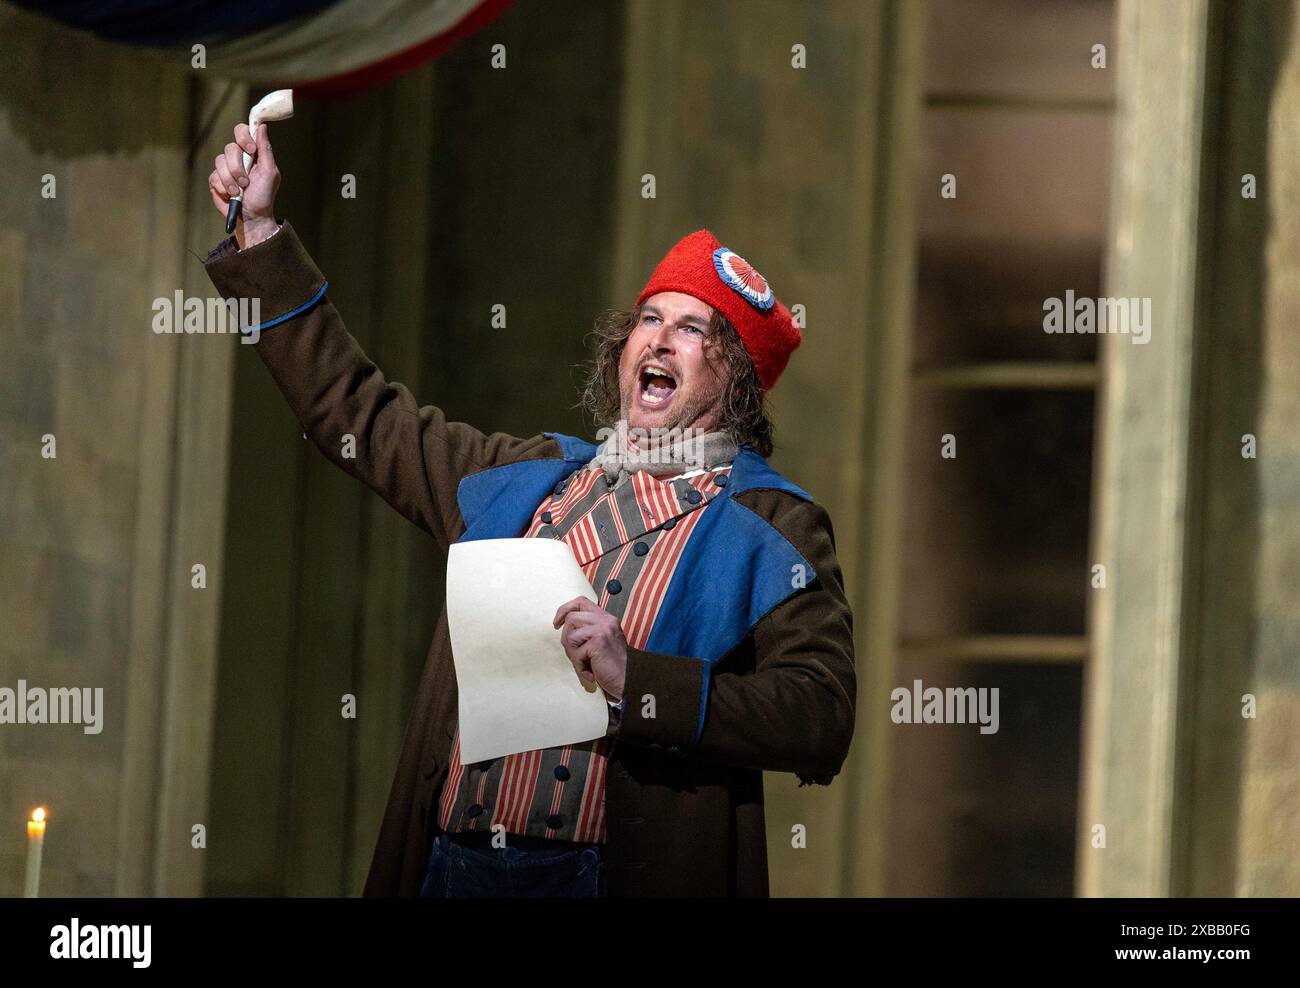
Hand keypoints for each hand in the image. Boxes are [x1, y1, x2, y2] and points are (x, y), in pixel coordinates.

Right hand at [207, 122, 280, 249]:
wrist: (252, 217)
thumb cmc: (264, 196)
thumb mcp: (270, 173)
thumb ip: (266, 150)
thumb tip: (262, 127)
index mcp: (251, 153)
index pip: (242, 131)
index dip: (243, 136)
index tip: (251, 149)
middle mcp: (237, 157)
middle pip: (230, 148)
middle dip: (238, 167)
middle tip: (246, 182)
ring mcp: (225, 168)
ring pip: (220, 161)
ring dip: (231, 180)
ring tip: (239, 192)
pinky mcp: (215, 180)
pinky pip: (214, 176)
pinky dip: (224, 188)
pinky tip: (231, 196)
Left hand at [553, 597, 626, 700]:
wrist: (628, 680)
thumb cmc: (612, 666)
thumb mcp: (602, 641)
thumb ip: (588, 630)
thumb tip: (563, 626)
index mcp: (606, 618)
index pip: (581, 601)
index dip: (565, 609)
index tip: (557, 623)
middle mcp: (606, 620)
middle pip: (571, 618)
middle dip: (566, 638)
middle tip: (576, 654)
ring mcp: (603, 629)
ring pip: (570, 635)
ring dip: (573, 654)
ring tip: (585, 664)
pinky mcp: (598, 641)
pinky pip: (576, 651)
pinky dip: (579, 665)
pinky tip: (590, 671)